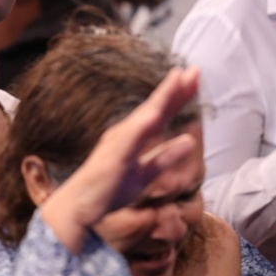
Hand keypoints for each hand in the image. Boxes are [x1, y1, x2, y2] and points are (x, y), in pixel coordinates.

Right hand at [41, 67, 198, 252]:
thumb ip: (165, 157)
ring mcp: (119, 142)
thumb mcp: (145, 175)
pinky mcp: (113, 156)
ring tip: (178, 79)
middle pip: (155, 107)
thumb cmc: (109, 189)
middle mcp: (127, 133)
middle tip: (195, 69)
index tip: (195, 77)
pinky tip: (156, 112)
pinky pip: (131, 139)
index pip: (160, 112)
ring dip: (162, 97)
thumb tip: (189, 141)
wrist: (79, 206)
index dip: (178, 95)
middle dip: (175, 88)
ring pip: (145, 116)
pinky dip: (143, 124)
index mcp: (135, 136)